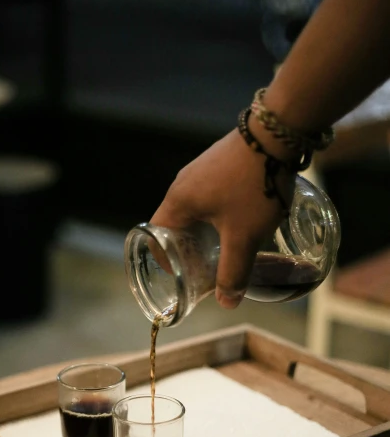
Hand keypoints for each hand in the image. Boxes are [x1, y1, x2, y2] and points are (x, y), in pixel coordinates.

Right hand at [150, 128, 294, 308]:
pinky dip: (219, 212)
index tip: (180, 274)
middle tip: (204, 266)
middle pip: (176, 223)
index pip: (156, 234)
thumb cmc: (254, 187)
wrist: (280, 133)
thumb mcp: (244, 237)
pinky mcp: (222, 162)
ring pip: (196, 208)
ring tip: (225, 246)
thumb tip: (226, 303)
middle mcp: (184, 182)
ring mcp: (203, 169)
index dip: (163, 258)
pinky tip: (240, 219)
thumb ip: (234, 271)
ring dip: (206, 229)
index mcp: (179, 200)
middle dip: (188, 247)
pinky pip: (212, 194)